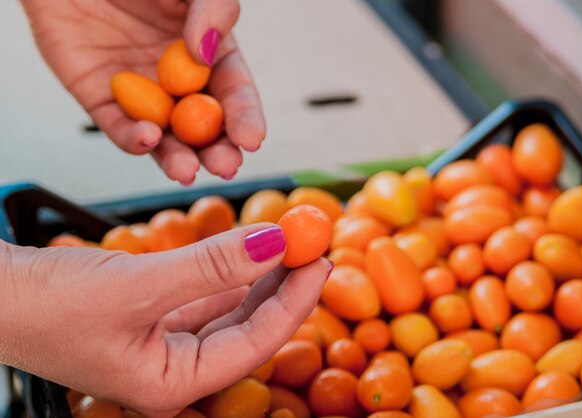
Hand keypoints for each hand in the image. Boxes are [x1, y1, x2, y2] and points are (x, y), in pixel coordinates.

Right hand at [0, 225, 329, 416]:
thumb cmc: (45, 308)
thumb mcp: (139, 285)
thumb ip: (211, 266)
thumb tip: (276, 244)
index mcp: (172, 384)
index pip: (256, 341)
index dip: (295, 299)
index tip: (320, 260)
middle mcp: (172, 371)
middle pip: (248, 327)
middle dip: (283, 287)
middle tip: (313, 249)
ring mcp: (162, 345)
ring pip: (228, 310)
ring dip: (258, 277)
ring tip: (289, 246)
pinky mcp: (150, 319)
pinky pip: (203, 298)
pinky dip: (227, 275)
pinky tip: (247, 254)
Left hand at [20, 0, 265, 183]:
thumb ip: (214, 9)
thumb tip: (207, 55)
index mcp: (207, 54)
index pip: (234, 92)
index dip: (245, 117)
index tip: (252, 140)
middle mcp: (177, 80)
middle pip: (203, 125)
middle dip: (217, 150)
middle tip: (226, 166)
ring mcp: (141, 93)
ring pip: (164, 136)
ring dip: (178, 157)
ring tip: (187, 171)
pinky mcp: (101, 99)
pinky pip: (117, 126)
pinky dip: (132, 138)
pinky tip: (147, 138)